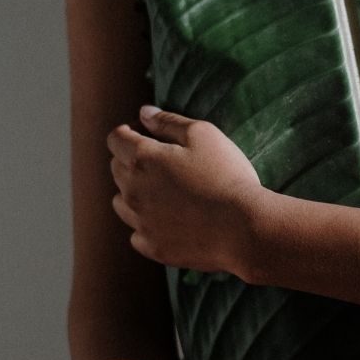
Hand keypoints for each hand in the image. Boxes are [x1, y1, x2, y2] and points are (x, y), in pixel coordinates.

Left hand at [107, 104, 271, 279]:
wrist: (244, 228)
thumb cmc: (227, 176)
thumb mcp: (204, 134)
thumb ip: (168, 121)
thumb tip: (144, 112)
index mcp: (142, 159)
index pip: (115, 139)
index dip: (128, 132)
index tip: (146, 134)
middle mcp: (133, 191)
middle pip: (116, 169)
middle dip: (132, 160)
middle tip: (163, 163)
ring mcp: (140, 222)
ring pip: (121, 203)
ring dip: (134, 193)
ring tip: (163, 194)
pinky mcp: (152, 247)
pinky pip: (136, 234)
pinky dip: (146, 225)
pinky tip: (168, 221)